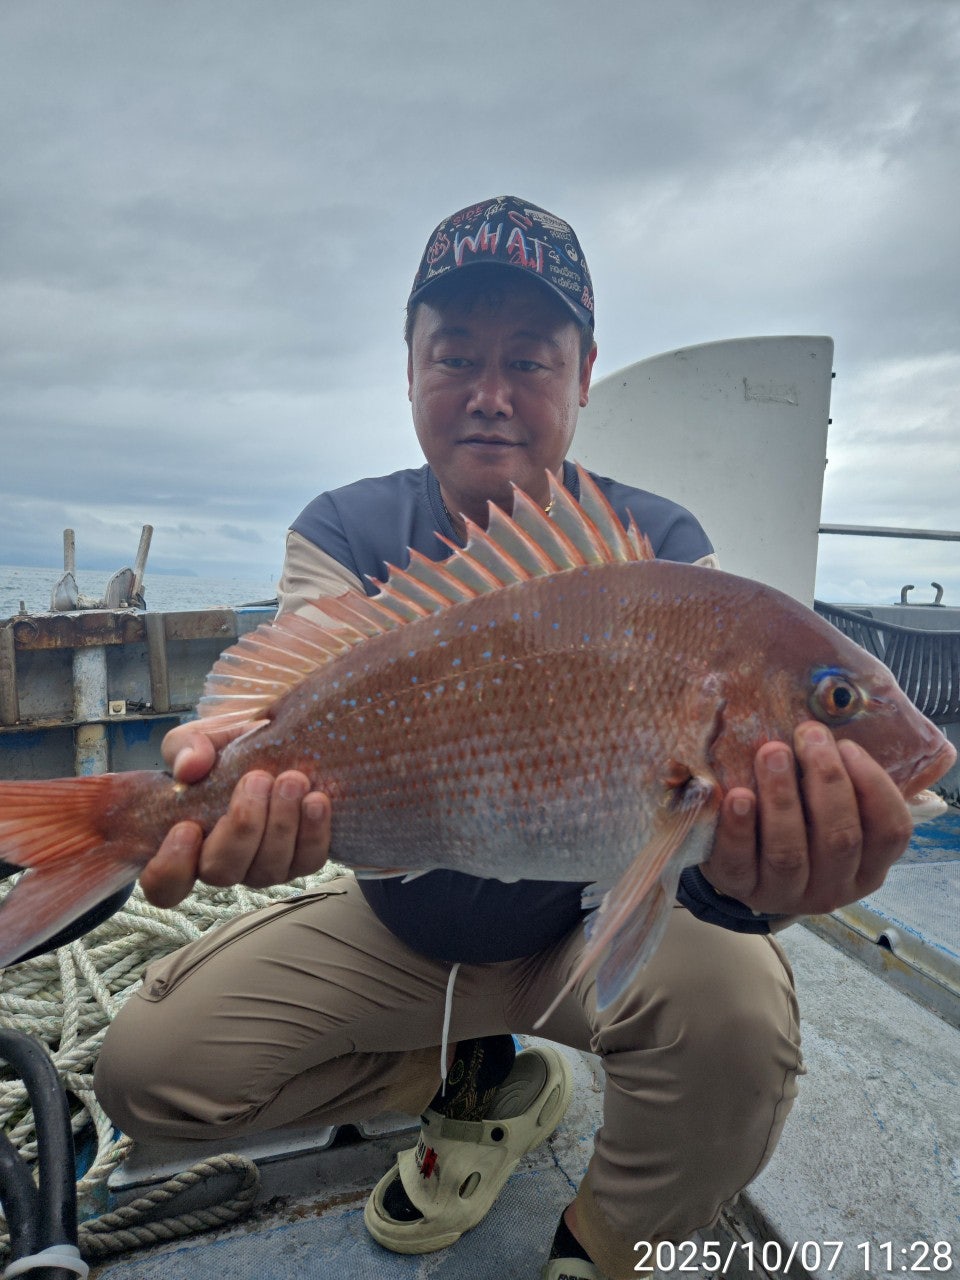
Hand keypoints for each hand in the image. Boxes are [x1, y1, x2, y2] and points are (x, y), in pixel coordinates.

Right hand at [138, 721, 331, 907]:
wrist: (277, 745)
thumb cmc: (228, 750)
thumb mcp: (201, 740)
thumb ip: (187, 748)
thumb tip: (190, 767)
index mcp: (186, 842)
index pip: (164, 884)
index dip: (170, 867)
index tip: (187, 827)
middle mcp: (223, 862)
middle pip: (222, 872)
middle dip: (242, 827)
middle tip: (258, 779)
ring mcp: (262, 865)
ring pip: (267, 870)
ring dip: (281, 825)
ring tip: (293, 781)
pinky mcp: (300, 858)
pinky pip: (308, 861)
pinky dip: (314, 832)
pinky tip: (317, 799)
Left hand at [701, 721, 912, 915]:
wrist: (744, 863)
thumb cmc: (797, 821)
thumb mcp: (826, 808)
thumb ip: (837, 779)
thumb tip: (826, 725)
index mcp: (867, 866)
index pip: (890, 832)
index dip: (874, 785)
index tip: (848, 745)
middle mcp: (833, 888)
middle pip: (840, 838)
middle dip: (827, 779)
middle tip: (809, 735)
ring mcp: (785, 894)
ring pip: (789, 852)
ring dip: (782, 797)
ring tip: (772, 752)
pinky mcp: (740, 888)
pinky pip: (739, 863)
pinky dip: (739, 829)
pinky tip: (738, 796)